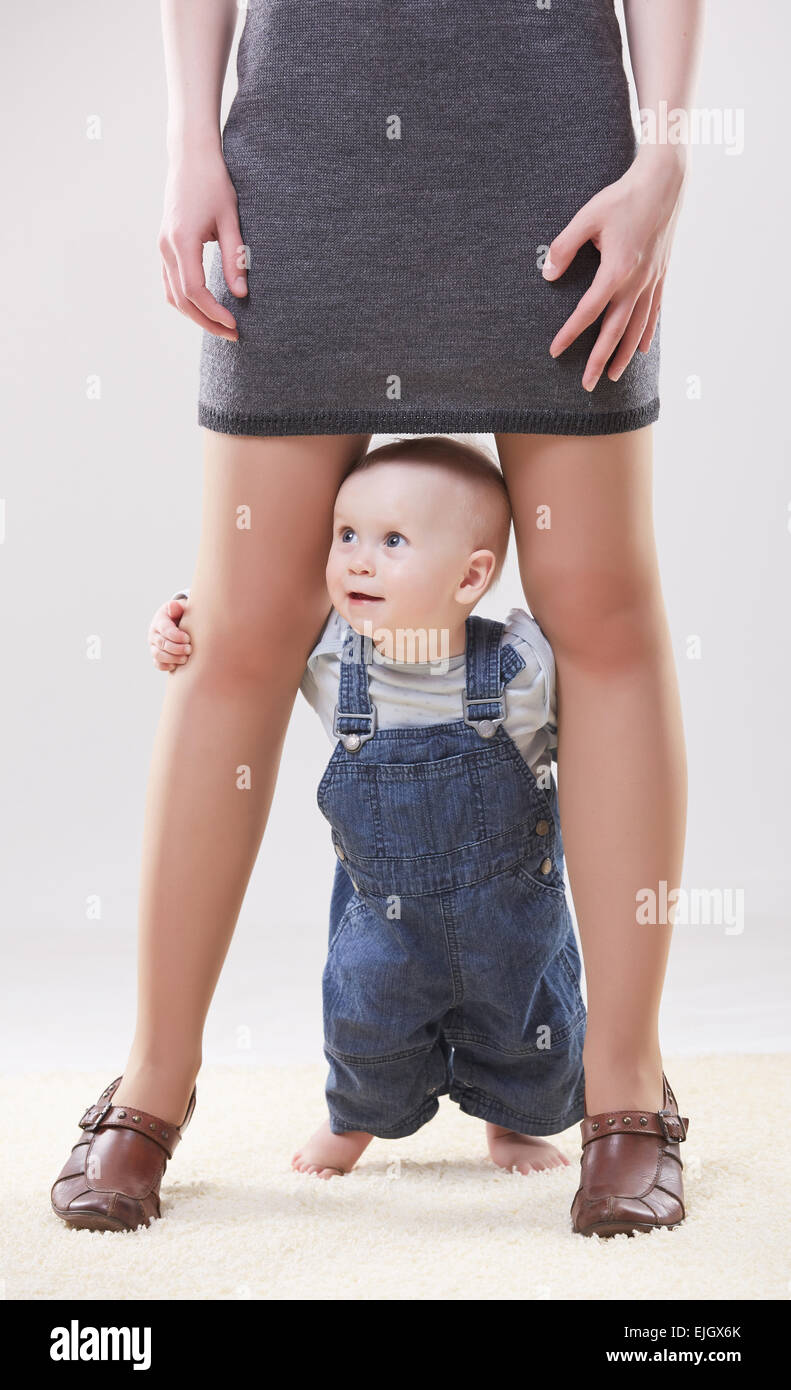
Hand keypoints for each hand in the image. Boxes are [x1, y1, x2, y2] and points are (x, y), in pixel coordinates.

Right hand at [149, 597, 192, 673]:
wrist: (176, 621)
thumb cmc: (181, 614)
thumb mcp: (180, 607)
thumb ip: (178, 606)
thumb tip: (173, 606)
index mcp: (160, 620)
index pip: (165, 629)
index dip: (176, 636)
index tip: (188, 639)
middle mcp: (154, 634)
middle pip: (162, 643)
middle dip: (176, 648)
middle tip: (189, 649)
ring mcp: (154, 645)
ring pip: (158, 655)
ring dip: (172, 658)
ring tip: (185, 659)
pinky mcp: (156, 655)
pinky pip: (157, 664)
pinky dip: (166, 666)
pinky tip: (176, 666)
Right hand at [158, 148, 247, 339]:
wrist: (190, 157)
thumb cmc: (214, 183)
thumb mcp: (231, 219)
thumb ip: (235, 257)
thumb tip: (241, 294)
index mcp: (182, 240)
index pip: (195, 291)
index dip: (214, 312)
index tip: (235, 325)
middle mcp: (167, 247)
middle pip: (182, 300)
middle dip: (207, 321)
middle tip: (233, 335)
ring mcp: (162, 247)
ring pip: (173, 295)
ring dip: (195, 315)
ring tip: (221, 326)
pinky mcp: (165, 246)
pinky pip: (171, 283)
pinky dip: (186, 301)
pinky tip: (206, 308)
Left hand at [543, 146, 686, 390]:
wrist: (664, 182)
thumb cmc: (623, 196)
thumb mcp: (587, 217)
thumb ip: (565, 247)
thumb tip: (548, 275)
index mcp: (616, 270)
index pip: (588, 311)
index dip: (570, 333)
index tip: (554, 351)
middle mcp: (637, 282)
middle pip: (615, 331)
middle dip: (599, 360)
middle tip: (587, 384)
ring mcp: (652, 281)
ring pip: (636, 327)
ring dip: (622, 354)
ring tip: (611, 375)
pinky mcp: (661, 275)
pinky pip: (653, 313)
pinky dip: (646, 334)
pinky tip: (639, 350)